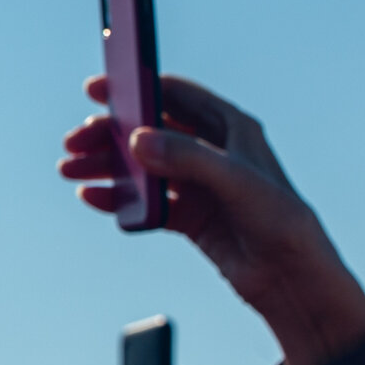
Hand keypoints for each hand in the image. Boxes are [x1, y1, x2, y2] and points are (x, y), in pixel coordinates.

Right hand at [59, 76, 364, 364]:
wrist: (293, 278)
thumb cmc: (280, 220)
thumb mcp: (233, 181)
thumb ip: (186, 158)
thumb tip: (137, 141)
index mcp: (230, 126)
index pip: (174, 95)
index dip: (134, 86)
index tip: (97, 89)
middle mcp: (212, 150)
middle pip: (149, 131)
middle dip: (109, 134)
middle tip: (75, 142)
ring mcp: (199, 184)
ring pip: (142, 166)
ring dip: (107, 166)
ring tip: (72, 171)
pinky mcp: (189, 216)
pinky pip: (145, 201)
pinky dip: (118, 198)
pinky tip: (93, 198)